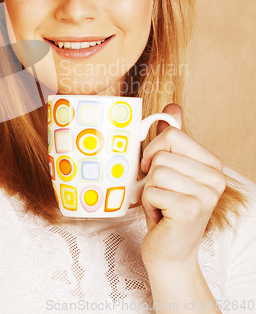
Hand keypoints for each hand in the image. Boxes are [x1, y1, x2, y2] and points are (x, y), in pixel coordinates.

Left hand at [140, 104, 225, 270]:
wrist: (169, 253)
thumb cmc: (165, 210)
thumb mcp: (168, 170)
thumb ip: (171, 140)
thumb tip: (172, 107)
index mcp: (212, 164)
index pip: (172, 134)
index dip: (153, 149)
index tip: (154, 168)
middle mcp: (215, 178)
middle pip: (162, 153)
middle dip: (149, 174)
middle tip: (158, 192)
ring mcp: (206, 194)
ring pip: (155, 171)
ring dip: (148, 191)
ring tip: (160, 205)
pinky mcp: (191, 209)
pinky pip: (151, 190)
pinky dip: (147, 204)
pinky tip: (160, 216)